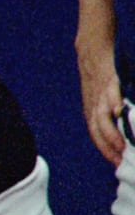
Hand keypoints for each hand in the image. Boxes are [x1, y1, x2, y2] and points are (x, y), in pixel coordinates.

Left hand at [80, 44, 125, 164]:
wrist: (92, 50)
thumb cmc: (100, 77)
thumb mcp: (101, 97)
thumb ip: (110, 113)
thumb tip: (122, 122)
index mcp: (91, 111)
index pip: (95, 134)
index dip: (104, 150)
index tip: (115, 164)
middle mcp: (93, 104)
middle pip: (97, 129)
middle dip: (107, 147)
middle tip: (118, 162)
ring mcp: (100, 93)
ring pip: (102, 115)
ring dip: (111, 132)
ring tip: (121, 146)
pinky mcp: (108, 80)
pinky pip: (110, 92)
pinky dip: (112, 102)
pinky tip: (118, 111)